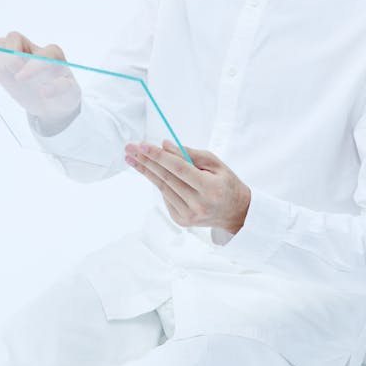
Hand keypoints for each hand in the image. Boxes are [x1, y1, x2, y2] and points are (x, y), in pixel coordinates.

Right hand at [0, 31, 81, 125]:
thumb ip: (61, 89)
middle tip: (16, 77)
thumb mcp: (69, 95)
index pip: (43, 53)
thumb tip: (44, 90)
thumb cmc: (62, 95)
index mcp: (53, 56)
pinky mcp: (4, 64)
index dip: (33, 65)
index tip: (22, 79)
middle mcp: (34, 51)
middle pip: (14, 38)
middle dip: (10, 56)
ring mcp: (18, 56)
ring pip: (1, 43)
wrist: (52, 103)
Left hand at [125, 141, 251, 234]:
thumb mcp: (216, 164)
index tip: (143, 145)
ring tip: (132, 158)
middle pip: (166, 178)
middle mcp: (197, 204)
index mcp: (210, 189)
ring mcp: (188, 215)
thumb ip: (190, 154)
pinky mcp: (181, 220)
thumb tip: (165, 145)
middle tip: (130, 148)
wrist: (236, 213)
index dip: (159, 156)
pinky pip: (166, 197)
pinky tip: (152, 172)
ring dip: (146, 171)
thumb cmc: (227, 184)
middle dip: (145, 161)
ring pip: (162, 187)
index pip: (179, 169)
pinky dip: (159, 182)